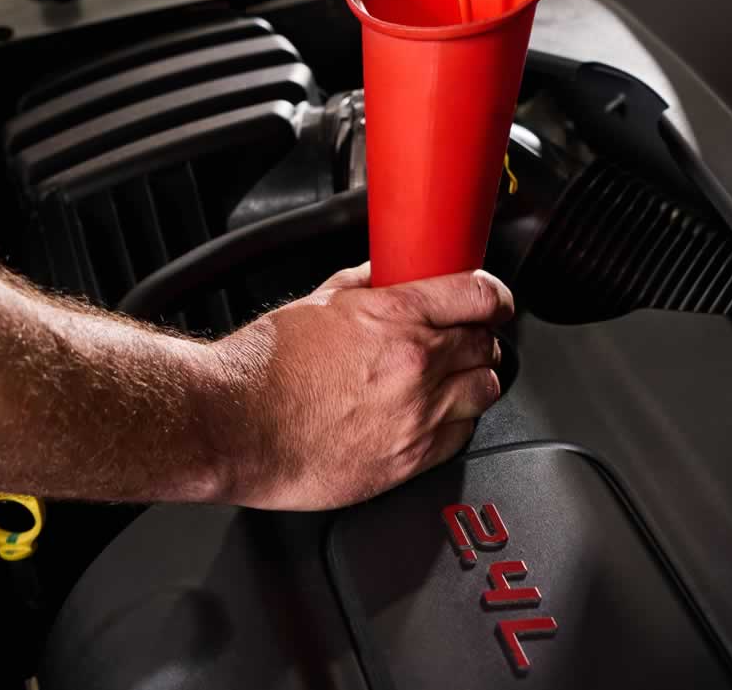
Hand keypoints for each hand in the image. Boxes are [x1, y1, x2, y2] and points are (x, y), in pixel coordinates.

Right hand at [201, 266, 513, 510]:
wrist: (237, 424)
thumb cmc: (267, 366)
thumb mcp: (322, 300)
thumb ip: (369, 282)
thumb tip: (393, 271)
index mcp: (397, 317)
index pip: (480, 296)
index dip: (494, 297)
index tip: (493, 302)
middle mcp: (416, 365)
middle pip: (487, 345)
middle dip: (479, 339)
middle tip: (463, 340)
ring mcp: (417, 416)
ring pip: (484, 391)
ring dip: (473, 380)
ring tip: (451, 378)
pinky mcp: (409, 460)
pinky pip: (462, 436)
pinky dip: (457, 422)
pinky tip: (434, 414)